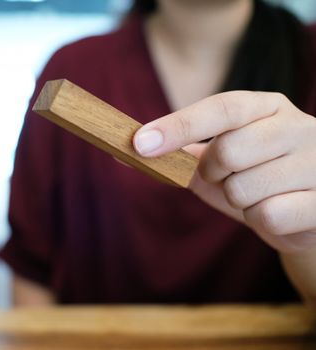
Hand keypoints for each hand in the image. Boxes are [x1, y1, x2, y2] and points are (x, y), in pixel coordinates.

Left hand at [133, 91, 315, 253]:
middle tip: (230, 178)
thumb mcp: (218, 163)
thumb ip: (179, 154)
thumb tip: (124, 151)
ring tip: (260, 196)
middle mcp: (298, 126)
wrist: (305, 213)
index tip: (139, 143)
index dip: (177, 126)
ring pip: (243, 189)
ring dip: (239, 201)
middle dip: (215, 174)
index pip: (221, 108)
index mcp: (267, 108)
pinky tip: (280, 212)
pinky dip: (261, 221)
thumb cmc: (254, 180)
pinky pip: (268, 216)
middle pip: (227, 152)